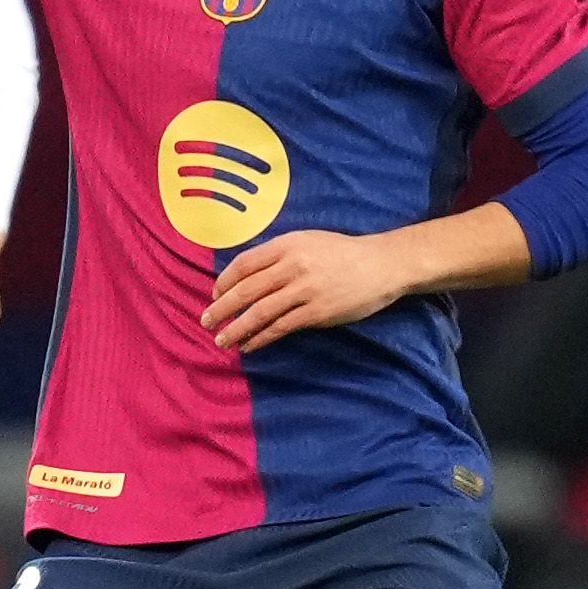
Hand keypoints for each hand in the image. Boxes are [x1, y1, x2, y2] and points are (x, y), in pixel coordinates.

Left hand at [203, 230, 411, 352]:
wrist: (381, 265)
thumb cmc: (343, 253)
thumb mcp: (308, 242)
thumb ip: (280, 254)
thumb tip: (249, 276)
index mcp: (288, 245)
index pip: (244, 264)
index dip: (224, 281)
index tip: (215, 294)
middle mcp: (293, 265)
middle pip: (246, 290)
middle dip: (221, 308)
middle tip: (205, 321)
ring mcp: (305, 290)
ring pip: (259, 312)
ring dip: (236, 328)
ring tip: (222, 340)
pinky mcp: (317, 312)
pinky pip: (281, 327)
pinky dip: (261, 338)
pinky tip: (250, 345)